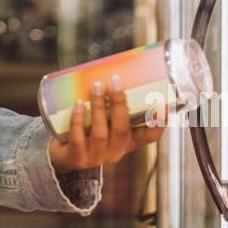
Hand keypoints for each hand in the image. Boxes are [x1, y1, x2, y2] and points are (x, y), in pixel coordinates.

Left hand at [48, 75, 163, 172]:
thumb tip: (115, 69)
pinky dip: (78, 120)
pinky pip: (78, 138)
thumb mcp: (106, 122)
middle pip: (122, 129)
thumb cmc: (89, 132)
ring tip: (96, 86)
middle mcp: (115, 151)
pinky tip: (78, 104)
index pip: (149, 136)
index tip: (163, 105)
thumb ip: (113, 104)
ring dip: (99, 108)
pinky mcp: (77, 158)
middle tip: (115, 81)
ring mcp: (96, 157)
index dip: (158, 123)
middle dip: (119, 104)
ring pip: (101, 133)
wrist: (64, 157)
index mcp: (127, 142)